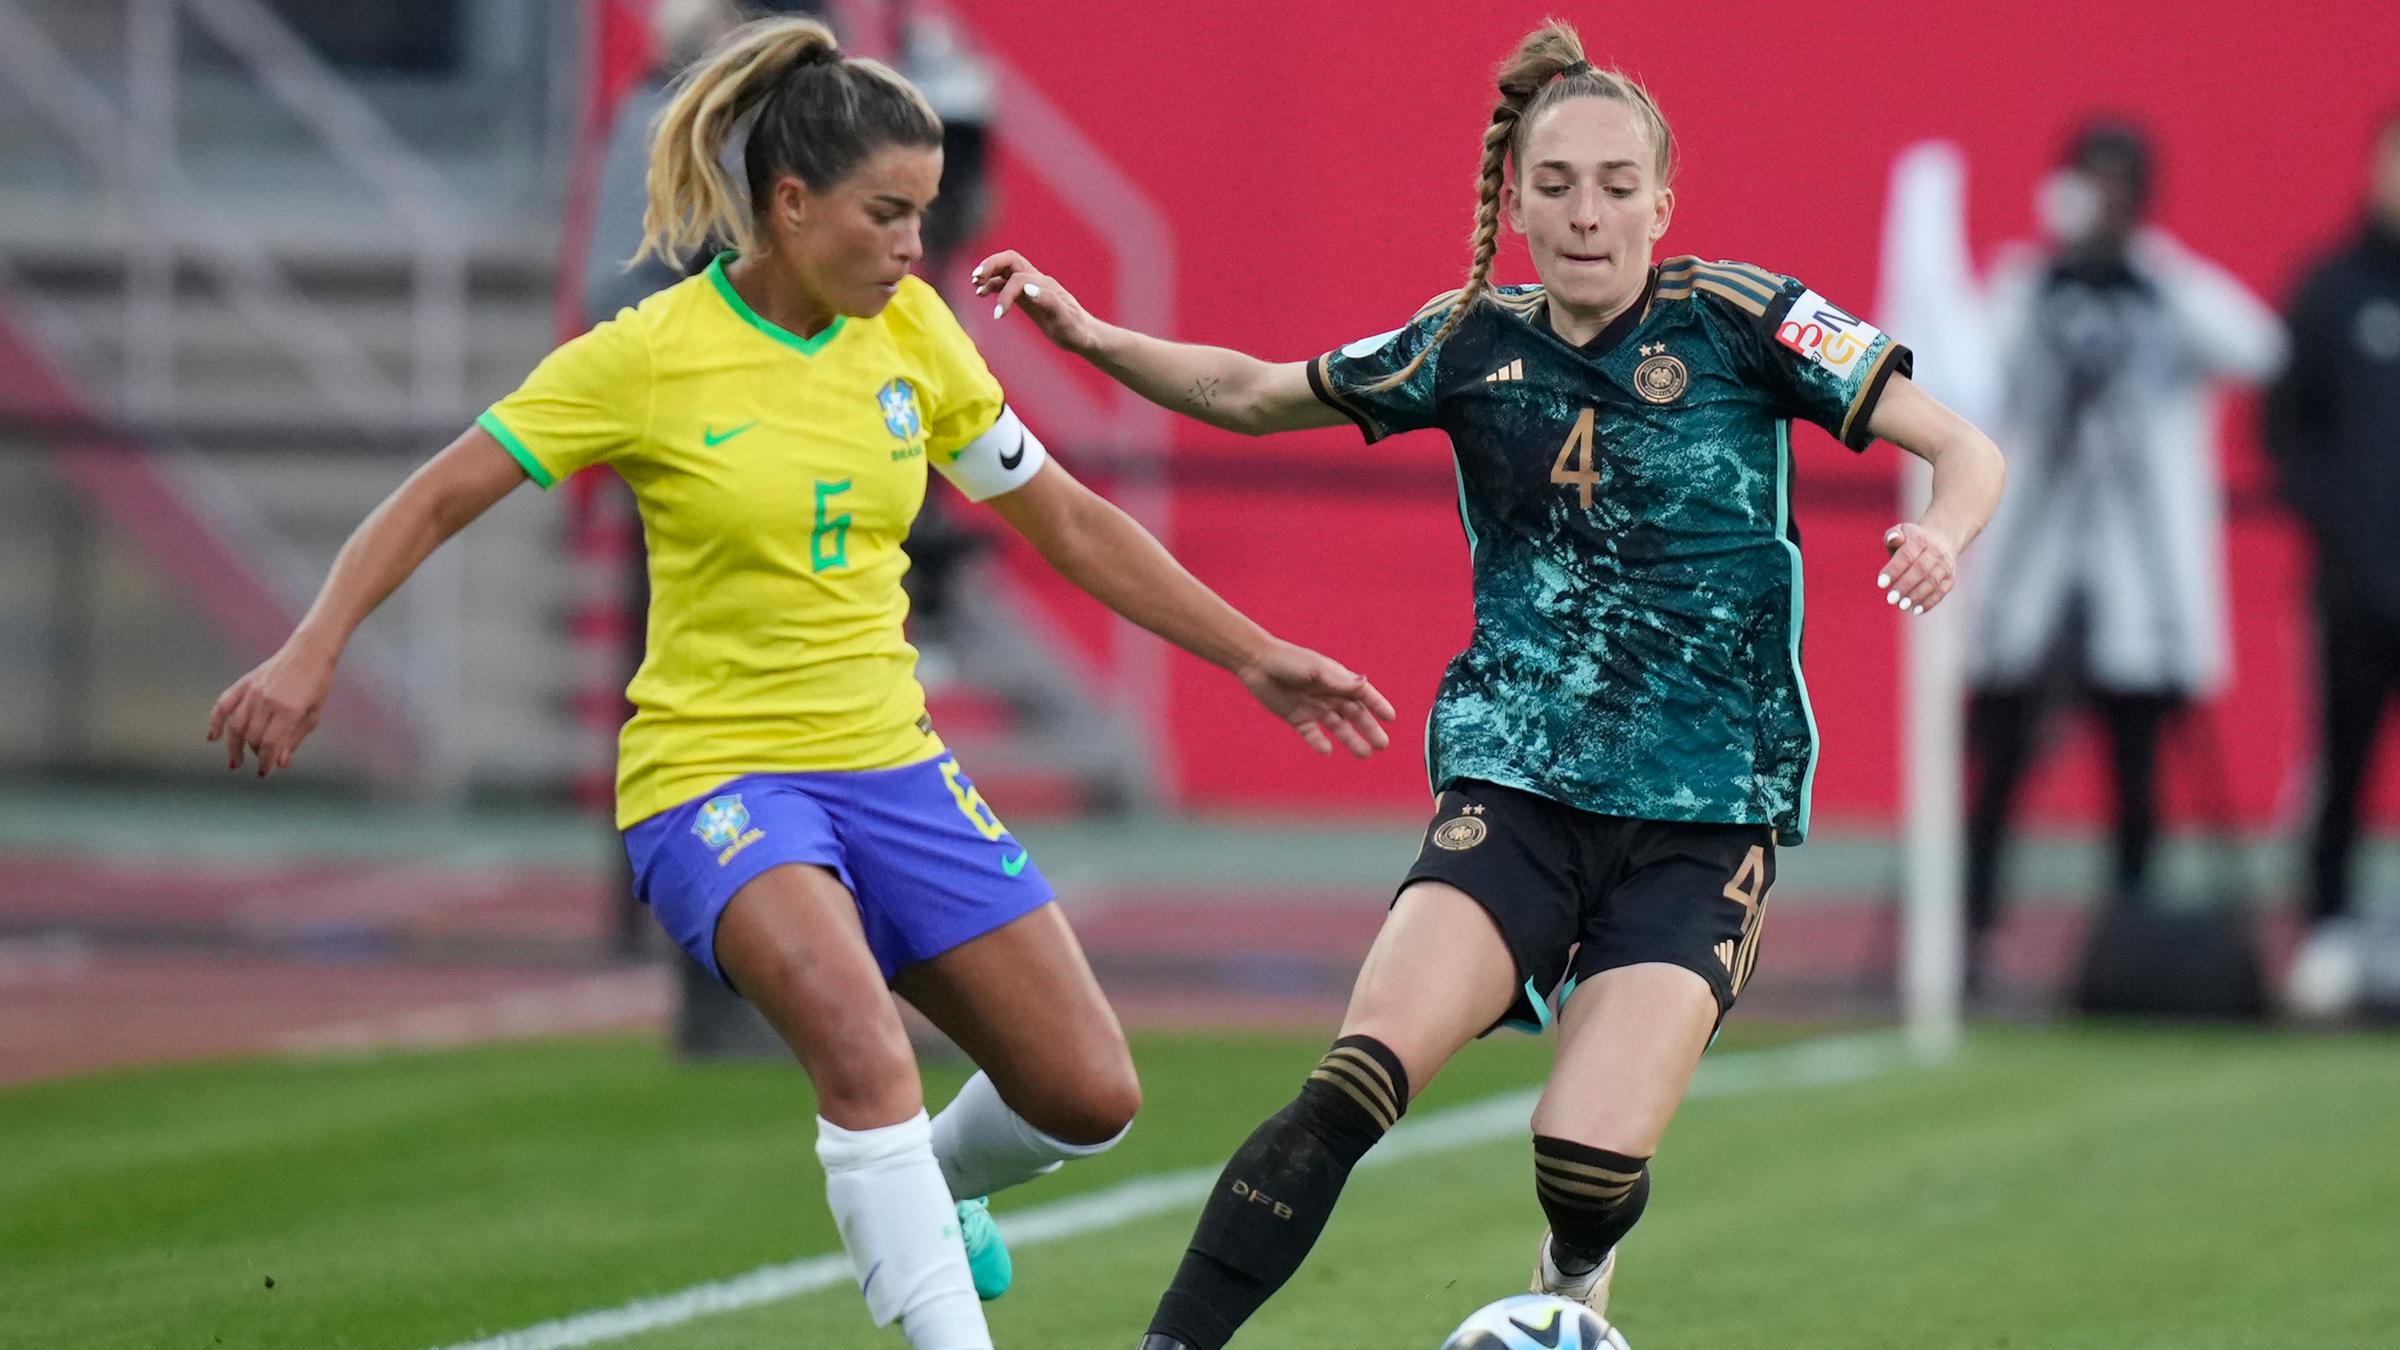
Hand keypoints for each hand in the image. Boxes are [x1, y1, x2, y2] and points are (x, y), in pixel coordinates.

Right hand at [206, 639, 336, 776]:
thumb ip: (294, 739)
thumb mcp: (313, 714)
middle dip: (255, 754)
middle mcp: (267, 700)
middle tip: (260, 763)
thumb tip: (280, 763)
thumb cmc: (316, 685)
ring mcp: (253, 690)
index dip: (266, 762)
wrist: (309, 651)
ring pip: (236, 725)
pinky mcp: (245, 683)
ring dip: (233, 746)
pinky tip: (213, 737)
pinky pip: (223, 704)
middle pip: (253, 736)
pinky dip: (215, 721)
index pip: (271, 744)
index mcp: (289, 710)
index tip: (265, 772)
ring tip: (235, 761)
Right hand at [969, 251, 1102, 354]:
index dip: (1005, 294)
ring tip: (975, 285)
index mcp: (1045, 285)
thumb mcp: (1065, 320)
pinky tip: (981, 293)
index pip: (1018, 279)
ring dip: (989, 273)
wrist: (1084, 335)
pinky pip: (1006, 283)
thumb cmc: (1076, 331)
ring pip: (1006, 270)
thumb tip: (1027, 288)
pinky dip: (992, 285)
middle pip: (1009, 260)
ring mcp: (1031, 286)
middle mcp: (1037, 280)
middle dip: (991, 265)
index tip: (998, 316)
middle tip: (975, 278)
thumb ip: (1048, 302)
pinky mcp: (1027, 296)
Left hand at [1234, 640, 1396, 757]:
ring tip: (1365, 754)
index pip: (1362, 694)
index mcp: (1336, 678)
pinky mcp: (1296, 717)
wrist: (1256, 663)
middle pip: (1354, 715)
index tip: (1391, 718)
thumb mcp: (1316, 670)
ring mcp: (1313, 706)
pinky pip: (1312, 733)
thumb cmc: (1288, 660)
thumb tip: (1364, 684)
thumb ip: (1339, 681)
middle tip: (1383, 745)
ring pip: (1337, 727)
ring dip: (1350, 740)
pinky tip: (1327, 751)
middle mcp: (1327, 693)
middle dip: (1369, 729)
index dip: (1378, 705)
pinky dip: (1319, 742)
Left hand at [1879, 522, 1959, 614]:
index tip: (1881, 584)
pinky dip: (1930, 602)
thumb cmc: (1912, 541)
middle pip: (1920, 570)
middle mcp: (1935, 552)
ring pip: (1932, 582)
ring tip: (1902, 606)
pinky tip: (1916, 610)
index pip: (1906, 556)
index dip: (1894, 570)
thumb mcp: (1901, 532)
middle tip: (1890, 599)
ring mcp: (1945, 566)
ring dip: (1917, 596)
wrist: (1941, 541)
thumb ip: (1893, 536)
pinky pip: (1941, 591)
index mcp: (1920, 540)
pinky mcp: (1950, 578)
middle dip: (1905, 586)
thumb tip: (1893, 539)